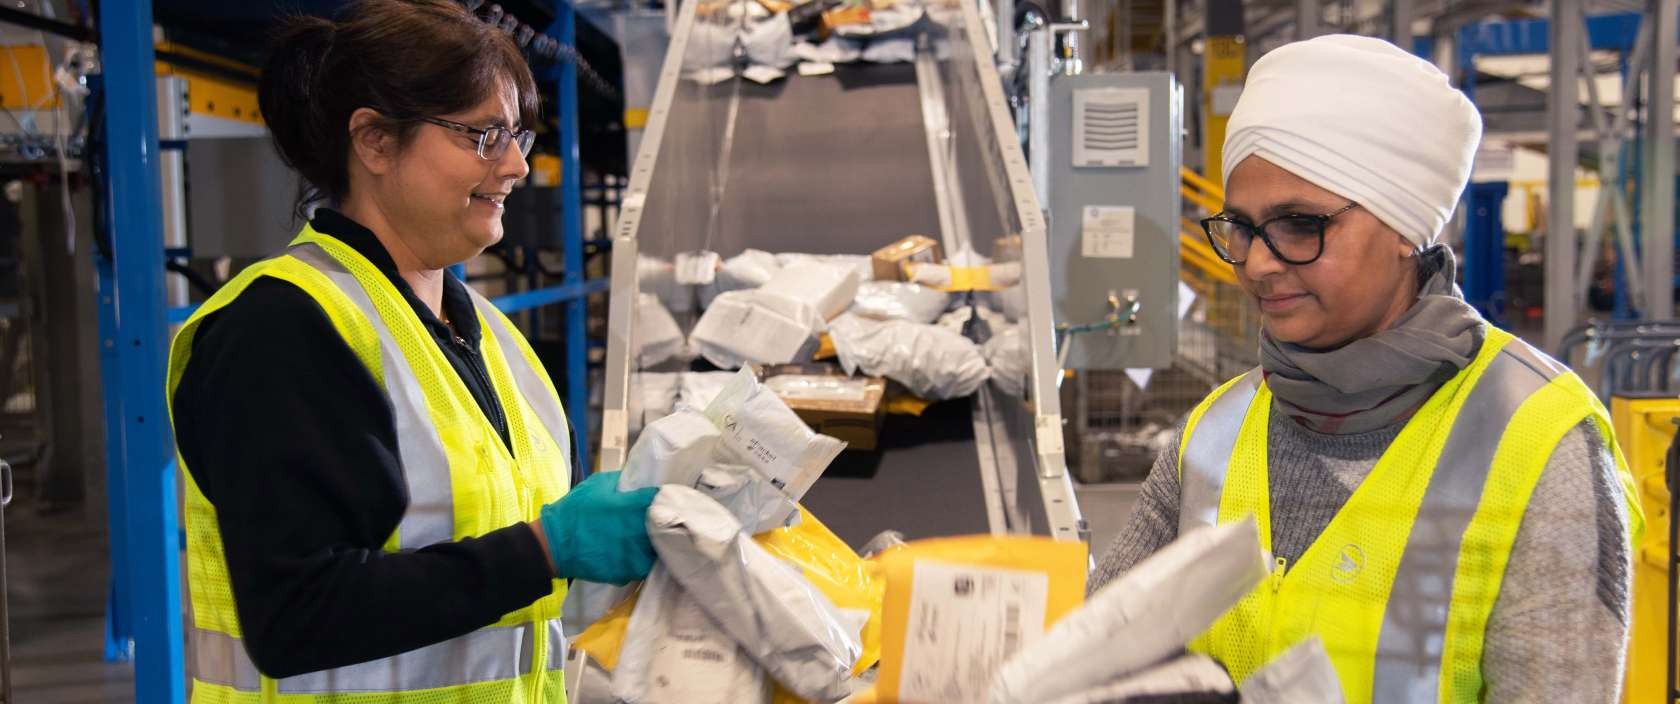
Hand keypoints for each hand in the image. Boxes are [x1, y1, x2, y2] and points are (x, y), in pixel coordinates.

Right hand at [535, 471, 658, 584]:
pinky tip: (637, 553)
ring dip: (657, 543)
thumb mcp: (596, 485)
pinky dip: (643, 560)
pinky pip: (643, 565)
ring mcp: (634, 554)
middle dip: (666, 522)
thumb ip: (621, 481)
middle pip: (666, 527)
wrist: (554, 545)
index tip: (664, 498)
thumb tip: (638, 482)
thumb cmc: (574, 511)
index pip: (662, 499)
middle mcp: (638, 531)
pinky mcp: (627, 572)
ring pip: (658, 549)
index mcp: (632, 507)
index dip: (665, 497)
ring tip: (651, 538)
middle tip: (662, 518)